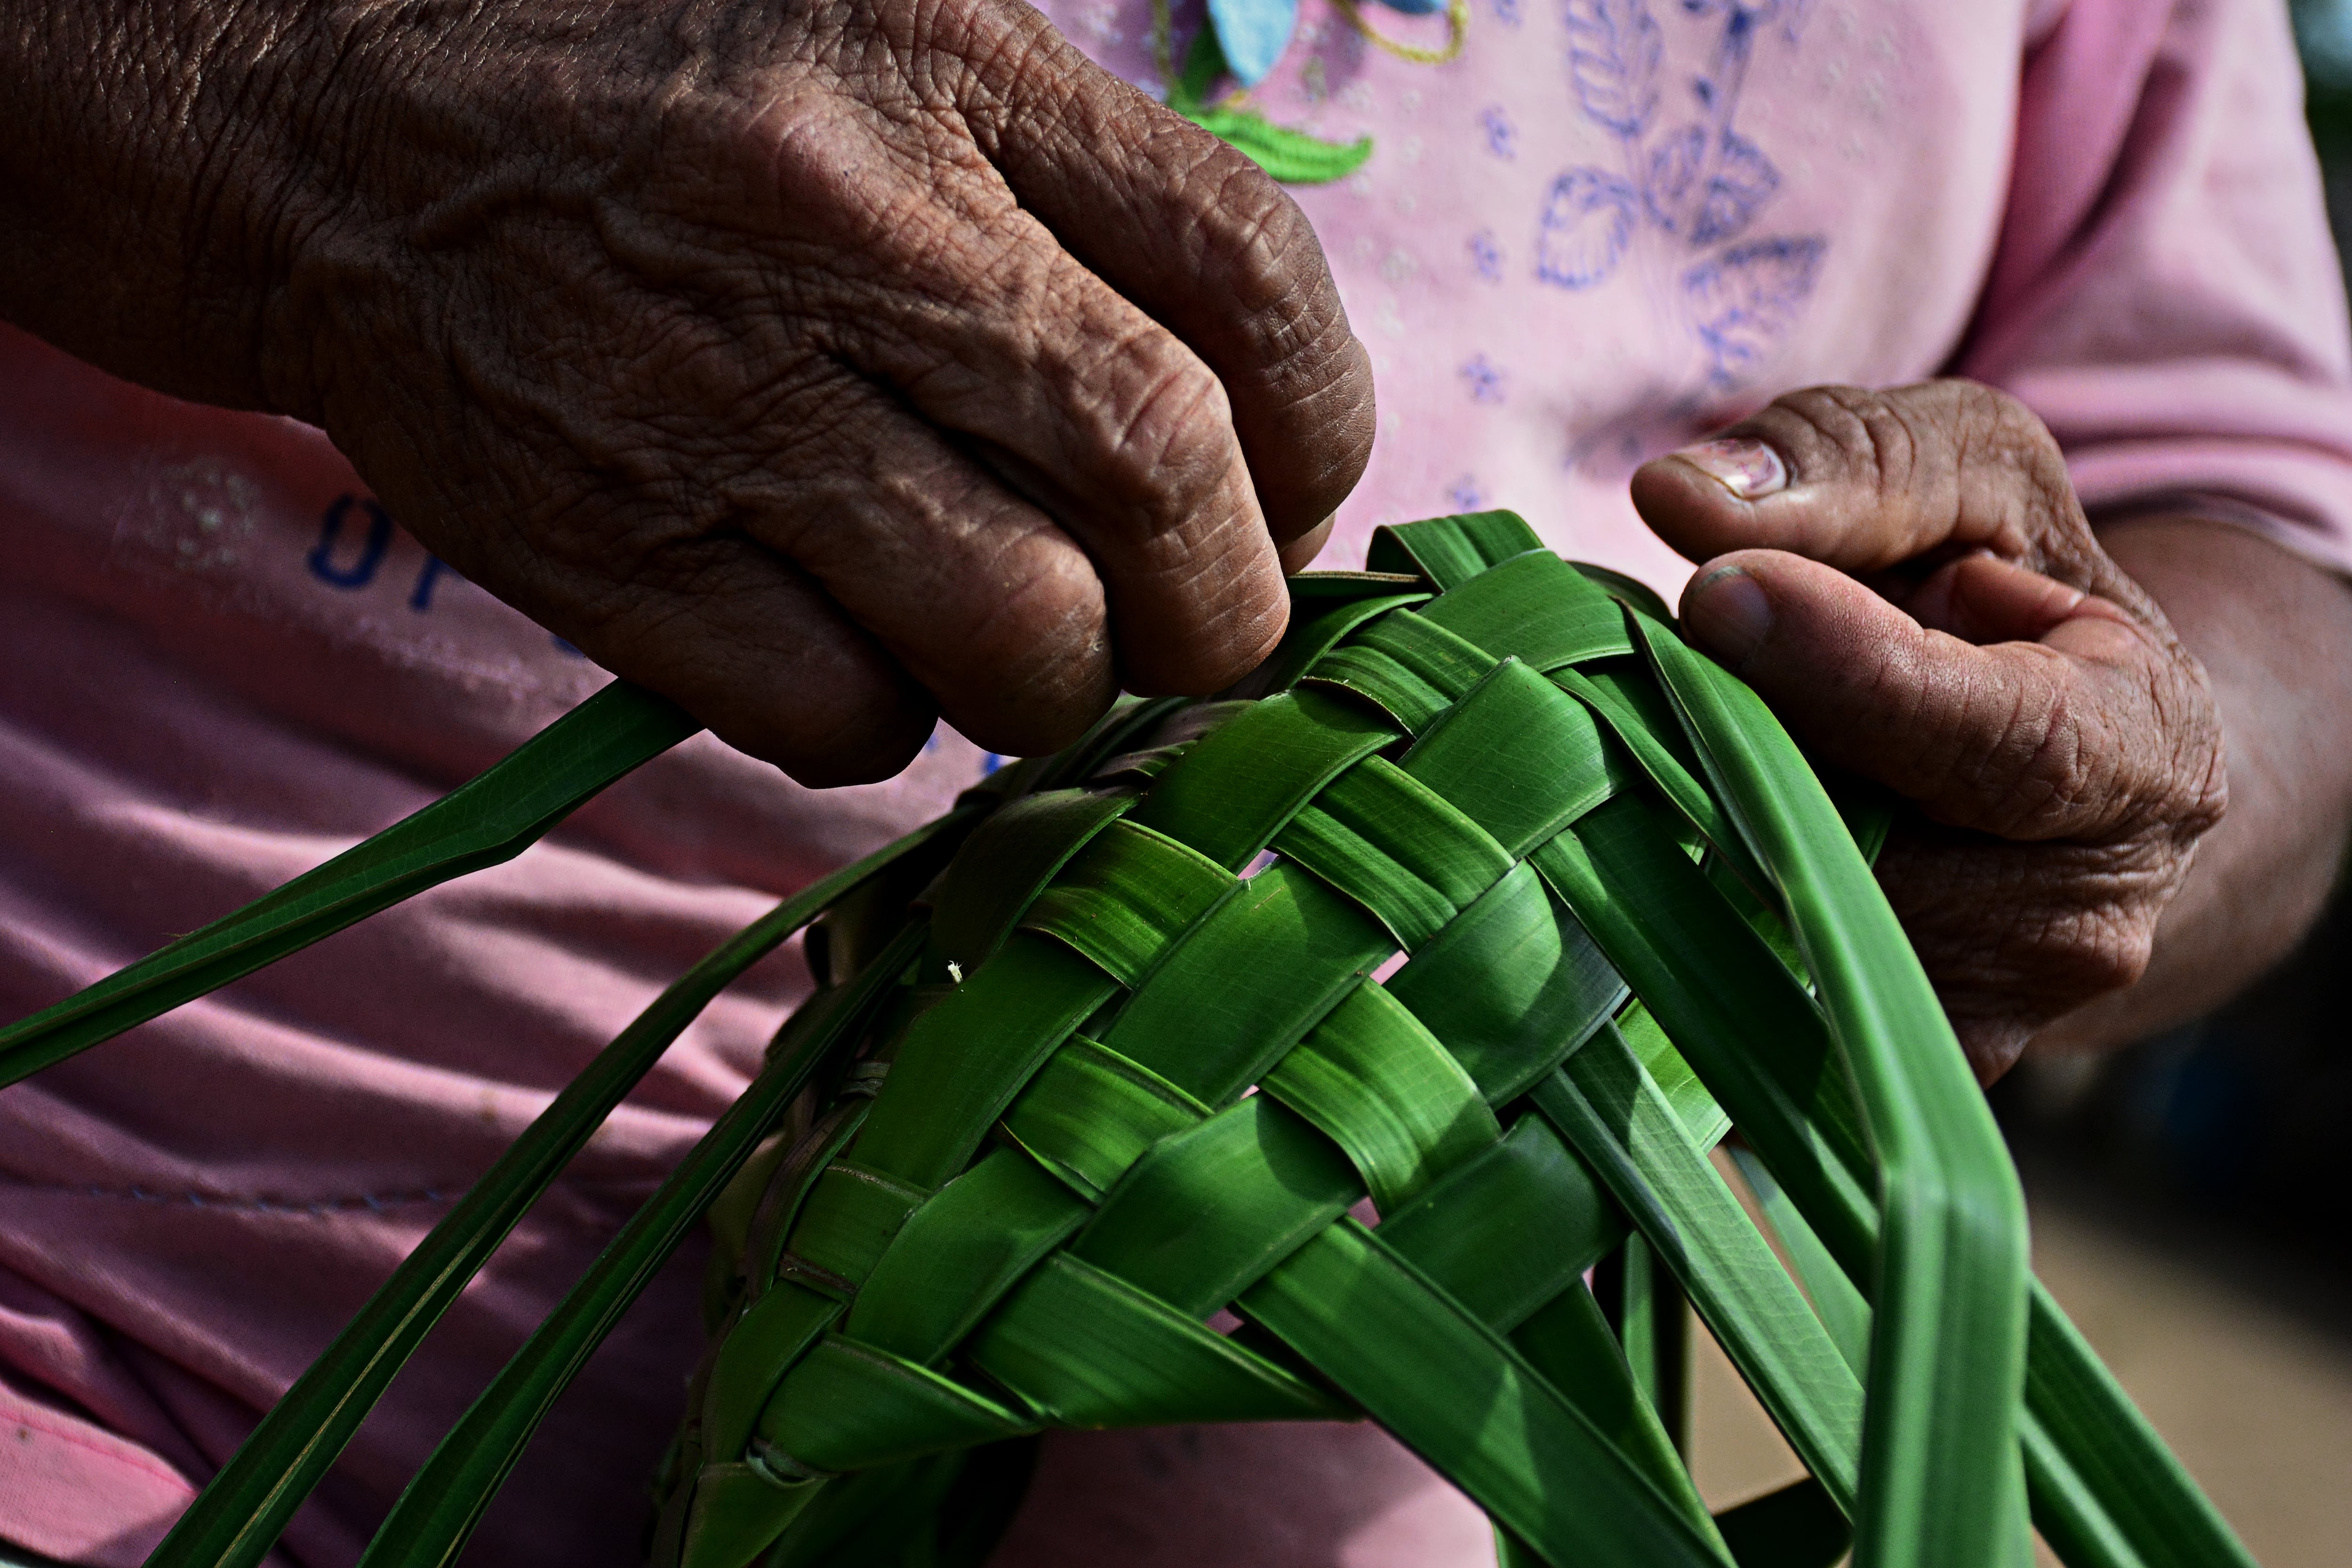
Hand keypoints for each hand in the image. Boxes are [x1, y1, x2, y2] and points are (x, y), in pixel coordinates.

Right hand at [0, 0, 1373, 783]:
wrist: (348, 132)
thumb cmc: (676, 101)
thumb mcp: (902, 44)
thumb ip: (1091, 198)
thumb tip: (1258, 429)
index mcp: (954, 77)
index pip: (1245, 276)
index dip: (1321, 429)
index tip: (1291, 495)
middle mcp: (861, 234)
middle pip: (1162, 477)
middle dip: (1223, 606)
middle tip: (1192, 624)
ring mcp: (730, 405)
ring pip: (1020, 636)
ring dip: (1057, 683)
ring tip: (1013, 639)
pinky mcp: (617, 552)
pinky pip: (845, 720)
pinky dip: (888, 723)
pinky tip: (850, 649)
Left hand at [1632, 381, 2227, 1078]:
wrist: (2041, 753)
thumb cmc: (1998, 591)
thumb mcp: (1968, 476)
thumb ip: (1850, 466)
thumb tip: (1684, 497)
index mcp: (2144, 754)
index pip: (2006, 746)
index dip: (1851, 674)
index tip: (1719, 592)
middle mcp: (2078, 919)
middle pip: (1856, 843)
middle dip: (1734, 746)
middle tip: (1661, 662)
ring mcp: (1976, 1011)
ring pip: (1774, 919)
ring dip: (1690, 819)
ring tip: (1694, 734)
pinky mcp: (1869, 1063)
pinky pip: (1738, 993)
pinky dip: (1678, 903)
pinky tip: (1669, 827)